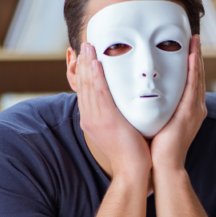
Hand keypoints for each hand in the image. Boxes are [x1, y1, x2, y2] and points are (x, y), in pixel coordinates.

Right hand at [73, 42, 151, 180]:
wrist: (133, 171)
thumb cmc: (131, 152)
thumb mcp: (120, 129)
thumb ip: (118, 115)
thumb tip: (123, 104)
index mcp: (92, 119)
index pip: (85, 91)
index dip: (84, 73)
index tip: (87, 57)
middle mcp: (90, 117)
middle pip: (83, 85)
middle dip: (83, 64)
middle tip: (85, 45)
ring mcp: (96, 118)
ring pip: (89, 86)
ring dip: (88, 64)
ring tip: (89, 47)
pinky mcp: (106, 119)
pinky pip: (99, 93)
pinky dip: (96, 76)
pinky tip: (96, 62)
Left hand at [150, 35, 205, 170]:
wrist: (162, 166)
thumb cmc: (156, 148)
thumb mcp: (157, 122)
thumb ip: (156, 108)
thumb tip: (143, 97)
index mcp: (188, 110)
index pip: (190, 81)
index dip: (190, 64)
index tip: (187, 48)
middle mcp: (195, 108)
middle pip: (197, 76)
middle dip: (196, 55)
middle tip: (193, 37)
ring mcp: (195, 110)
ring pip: (197, 77)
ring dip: (196, 57)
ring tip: (194, 40)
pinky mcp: (190, 112)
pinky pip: (193, 87)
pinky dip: (194, 71)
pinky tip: (192, 57)